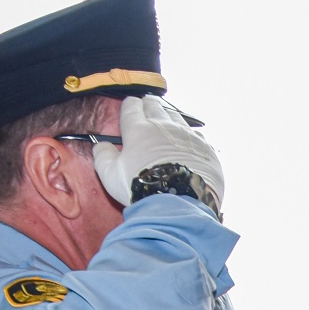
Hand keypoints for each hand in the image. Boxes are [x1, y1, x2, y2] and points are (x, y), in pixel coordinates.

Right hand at [92, 95, 224, 210]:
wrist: (179, 205)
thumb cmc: (141, 189)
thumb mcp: (110, 174)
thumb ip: (103, 156)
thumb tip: (103, 146)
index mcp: (138, 129)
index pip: (132, 106)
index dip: (130, 106)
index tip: (130, 108)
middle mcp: (164, 126)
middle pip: (155, 106)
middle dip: (149, 105)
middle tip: (147, 106)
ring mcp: (187, 136)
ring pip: (177, 116)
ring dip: (169, 117)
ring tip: (166, 121)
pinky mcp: (205, 149)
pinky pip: (196, 135)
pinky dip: (188, 135)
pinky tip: (187, 141)